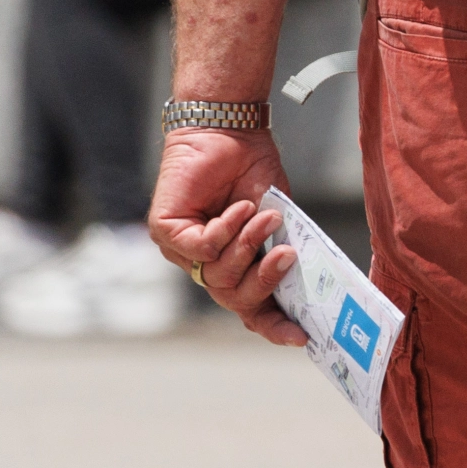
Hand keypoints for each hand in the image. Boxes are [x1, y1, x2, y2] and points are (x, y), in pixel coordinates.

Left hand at [149, 126, 305, 346]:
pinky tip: (239, 207)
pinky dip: (225, 229)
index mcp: (231, 263)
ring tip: (266, 216)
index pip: (248, 307)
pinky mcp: (165, 231)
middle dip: (263, 281)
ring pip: (217, 274)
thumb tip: (295, 280)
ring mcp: (181, 250)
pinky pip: (200, 248)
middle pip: (232, 296)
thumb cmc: (252, 170)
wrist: (230, 130)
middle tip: (287, 259)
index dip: (272, 324)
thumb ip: (276, 248)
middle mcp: (203, 264)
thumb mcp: (275, 217)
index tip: (301, 337)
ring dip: (247, 245)